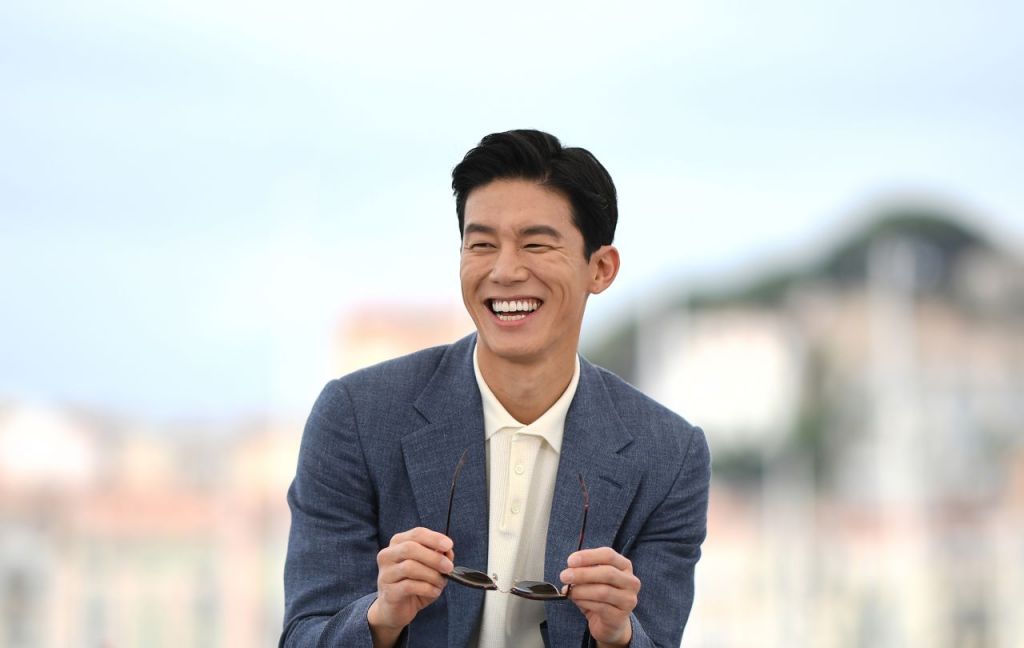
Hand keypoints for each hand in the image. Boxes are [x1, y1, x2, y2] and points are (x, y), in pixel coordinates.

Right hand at [367, 527, 453, 646]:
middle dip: (434, 557)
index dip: (434, 538)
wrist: (396, 610)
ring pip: (410, 567)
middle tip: (449, 567)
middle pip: (410, 548)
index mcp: (398, 543)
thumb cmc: (414, 584)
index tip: (449, 545)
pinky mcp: (388, 592)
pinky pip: (409, 586)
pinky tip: (434, 591)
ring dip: (431, 575)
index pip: (417, 533)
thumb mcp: (429, 568)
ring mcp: (385, 573)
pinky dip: (427, 588)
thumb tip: (448, 551)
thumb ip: (438, 556)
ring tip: (441, 583)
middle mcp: (387, 555)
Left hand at [560, 547, 640, 647]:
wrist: (610, 623)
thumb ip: (584, 572)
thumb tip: (569, 572)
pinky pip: (600, 607)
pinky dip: (584, 602)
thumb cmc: (600, 596)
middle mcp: (631, 581)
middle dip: (582, 573)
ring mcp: (628, 600)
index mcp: (624, 566)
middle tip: (564, 576)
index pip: (608, 555)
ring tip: (568, 591)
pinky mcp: (621, 616)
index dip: (588, 556)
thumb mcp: (593, 579)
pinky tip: (576, 601)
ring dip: (581, 590)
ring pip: (603, 591)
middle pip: (607, 573)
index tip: (570, 561)